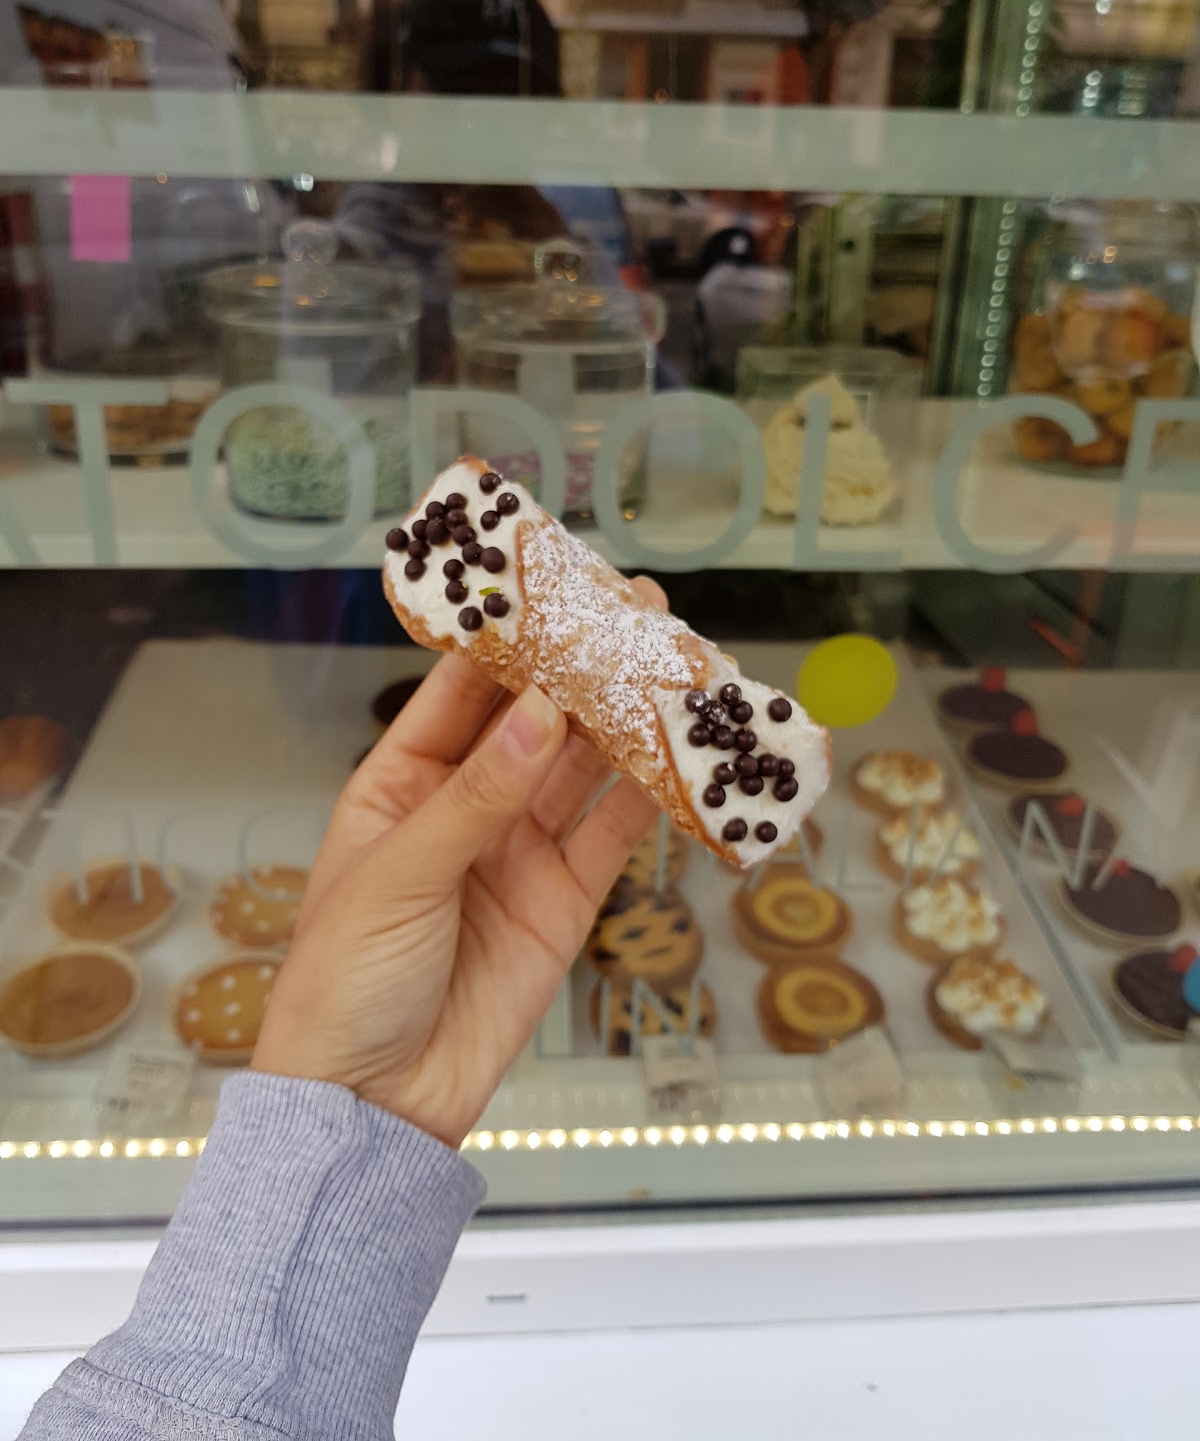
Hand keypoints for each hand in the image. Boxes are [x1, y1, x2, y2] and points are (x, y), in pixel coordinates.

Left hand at [252, 581, 664, 1146]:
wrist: (373, 1107)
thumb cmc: (345, 981)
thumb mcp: (399, 876)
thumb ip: (479, 796)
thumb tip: (543, 711)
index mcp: (403, 783)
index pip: (462, 692)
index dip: (510, 638)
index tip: (556, 584)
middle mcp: (467, 807)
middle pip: (536, 721)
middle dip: (583, 667)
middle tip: (638, 611)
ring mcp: (519, 854)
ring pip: (584, 771)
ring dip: (627, 721)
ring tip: (676, 666)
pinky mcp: (564, 905)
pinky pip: (614, 840)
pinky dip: (652, 800)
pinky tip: (685, 757)